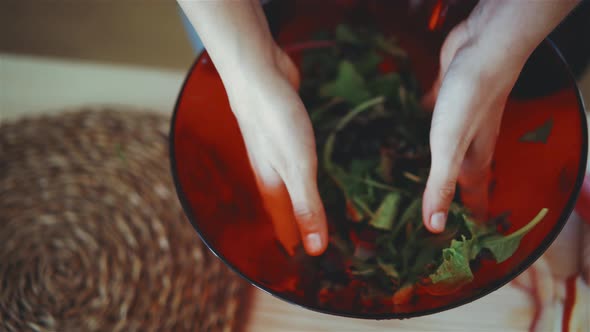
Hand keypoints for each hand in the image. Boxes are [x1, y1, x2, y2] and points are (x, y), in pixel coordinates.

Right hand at [178, 0, 327, 255]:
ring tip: (325, 214)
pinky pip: (300, 163)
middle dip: (304, 227)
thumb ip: (307, 206)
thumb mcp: (297, 168)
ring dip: (306, 202)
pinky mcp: (287, 135)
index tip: (318, 264)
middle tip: (328, 242)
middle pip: (288, 209)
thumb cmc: (275, 122)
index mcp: (272, 187)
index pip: (286, 228)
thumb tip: (316, 250)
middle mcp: (272, 174)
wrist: (258, 73)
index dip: (301, 247)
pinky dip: (310, 176)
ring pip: (293, 186)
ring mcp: (278, 153)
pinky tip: (316, 174)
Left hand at [422, 0, 579, 231]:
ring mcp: (461, 118)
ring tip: (424, 172)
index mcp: (473, 159)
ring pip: (450, 146)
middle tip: (440, 206)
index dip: (471, 215)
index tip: (467, 235)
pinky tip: (414, 121)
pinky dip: (427, 123)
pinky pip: (437, 116)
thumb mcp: (449, 149)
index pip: (474, 196)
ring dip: (440, 160)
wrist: (483, 48)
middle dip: (454, 191)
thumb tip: (435, 228)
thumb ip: (441, 185)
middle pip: (463, 173)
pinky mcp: (449, 96)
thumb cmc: (469, 100)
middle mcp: (471, 141)